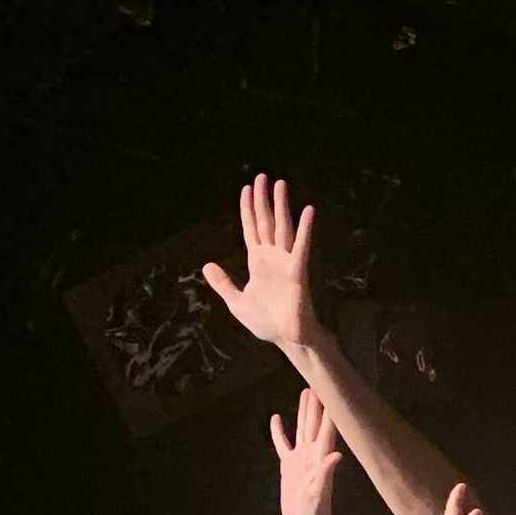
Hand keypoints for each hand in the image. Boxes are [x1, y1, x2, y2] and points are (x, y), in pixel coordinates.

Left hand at [201, 174, 323, 364]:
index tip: (247, 189)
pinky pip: (301, 245)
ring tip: (280, 184)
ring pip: (282, 227)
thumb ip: (223, 283)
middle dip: (263, 199)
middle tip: (262, 177)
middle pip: (265, 221)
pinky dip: (305, 228)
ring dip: (281, 205)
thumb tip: (207, 265)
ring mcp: (286, 261)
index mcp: (257, 262)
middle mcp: (272, 257)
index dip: (248, 209)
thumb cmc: (267, 322)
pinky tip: (308, 211)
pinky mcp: (297, 270)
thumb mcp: (236, 301)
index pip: (251, 229)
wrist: (286, 338)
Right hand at [269, 388, 340, 514]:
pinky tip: (276, 418)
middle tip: (320, 381)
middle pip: (316, 422)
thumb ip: (326, 473)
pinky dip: (279, 431)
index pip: (327, 429)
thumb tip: (336, 455)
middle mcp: (313, 453)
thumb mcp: (319, 492)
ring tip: (307, 391)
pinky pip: (283, 444)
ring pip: (302, 427)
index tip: (334, 391)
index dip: (330, 411)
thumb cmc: (315, 512)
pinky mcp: (289, 465)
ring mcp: (301, 458)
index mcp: (321, 457)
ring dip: (304, 410)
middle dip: (318, 403)